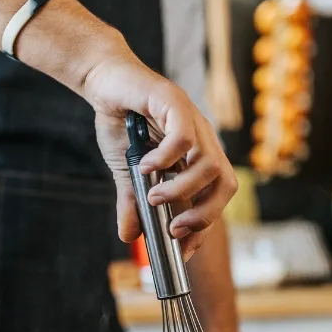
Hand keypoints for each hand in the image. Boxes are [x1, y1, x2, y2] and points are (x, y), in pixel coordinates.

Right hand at [82, 41, 237, 258]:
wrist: (104, 81)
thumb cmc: (120, 122)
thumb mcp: (125, 171)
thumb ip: (131, 201)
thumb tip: (128, 236)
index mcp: (197, 156)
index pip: (217, 197)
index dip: (205, 226)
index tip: (184, 250)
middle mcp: (203, 140)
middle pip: (226, 184)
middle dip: (205, 215)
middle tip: (174, 229)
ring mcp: (193, 121)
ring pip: (209, 165)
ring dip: (182, 190)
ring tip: (153, 198)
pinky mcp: (175, 102)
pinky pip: (183, 137)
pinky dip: (166, 158)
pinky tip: (145, 166)